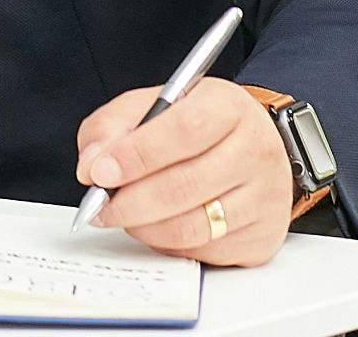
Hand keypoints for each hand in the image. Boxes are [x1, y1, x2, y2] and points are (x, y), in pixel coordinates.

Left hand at [75, 78, 294, 266]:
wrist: (253, 146)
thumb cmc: (199, 125)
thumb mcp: (152, 106)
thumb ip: (113, 126)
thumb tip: (92, 165)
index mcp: (227, 107)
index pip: (184, 131)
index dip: (135, 156)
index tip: (100, 173)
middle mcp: (255, 150)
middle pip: (185, 185)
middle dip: (129, 202)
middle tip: (100, 206)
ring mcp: (265, 196)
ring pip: (193, 226)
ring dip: (145, 227)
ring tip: (125, 215)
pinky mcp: (262, 235)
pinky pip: (204, 251)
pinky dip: (169, 244)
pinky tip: (159, 226)